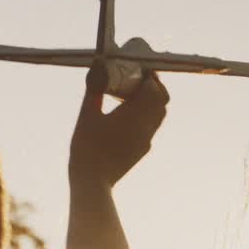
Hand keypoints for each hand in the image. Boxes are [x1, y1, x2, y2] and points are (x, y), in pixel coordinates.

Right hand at [69, 59, 168, 187]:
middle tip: (139, 80)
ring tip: (134, 97)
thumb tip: (97, 68)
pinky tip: (129, 116)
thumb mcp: (86, 116)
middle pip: (162, 100)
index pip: (154, 89)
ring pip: (159, 114)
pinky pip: (152, 127)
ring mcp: (146, 140)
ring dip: (152, 102)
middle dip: (154, 87)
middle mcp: (146, 126)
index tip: (139, 70)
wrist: (92, 180)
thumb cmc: (86, 147)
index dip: (150, 76)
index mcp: (134, 115)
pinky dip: (146, 116)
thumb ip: (94, 91)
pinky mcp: (142, 150)